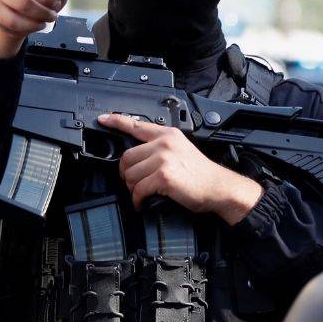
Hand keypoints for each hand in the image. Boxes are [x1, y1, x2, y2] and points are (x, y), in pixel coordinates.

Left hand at [101, 113, 263, 224]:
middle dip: (126, 174)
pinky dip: (138, 200)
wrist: (218, 188)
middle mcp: (164, 144)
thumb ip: (161, 148)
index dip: (116, 121)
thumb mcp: (182, 151)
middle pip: (127, 157)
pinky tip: (144, 202)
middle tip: (134, 183)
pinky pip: (138, 189)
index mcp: (168, 135)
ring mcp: (164, 159)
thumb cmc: (201, 175)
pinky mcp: (163, 176)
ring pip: (130, 175)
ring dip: (133, 189)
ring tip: (142, 194)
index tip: (104, 119)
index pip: (137, 125)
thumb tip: (138, 159)